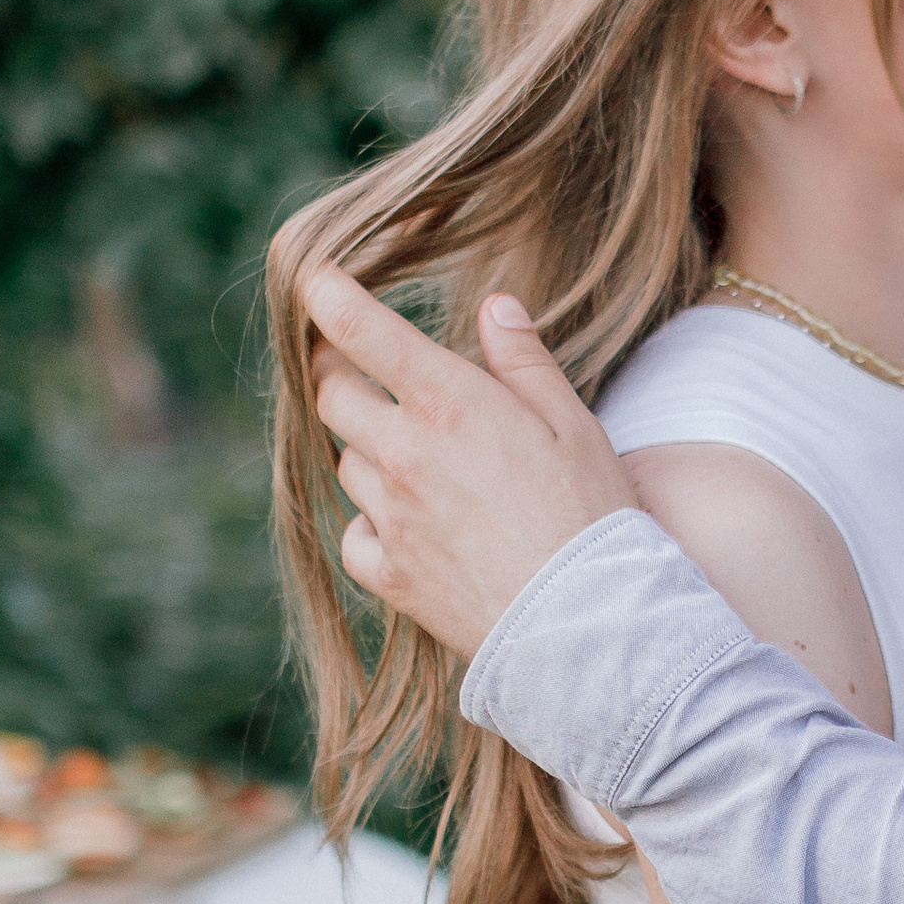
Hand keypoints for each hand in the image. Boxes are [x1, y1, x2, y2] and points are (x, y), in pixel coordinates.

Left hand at [307, 269, 636, 659]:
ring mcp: (389, 517)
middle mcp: (404, 454)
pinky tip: (408, 524)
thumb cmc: (592, 514)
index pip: (361, 332)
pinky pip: (354, 533)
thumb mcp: (573, 423)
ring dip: (366, 448)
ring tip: (412, 455)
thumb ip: (524, 360)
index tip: (311, 279)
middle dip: (336, 371)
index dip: (326, 297)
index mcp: (449, 403)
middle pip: (331, 395)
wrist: (584, 624)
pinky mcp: (387, 574)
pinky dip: (371, 522)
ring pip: (346, 463)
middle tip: (355, 364)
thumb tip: (494, 305)